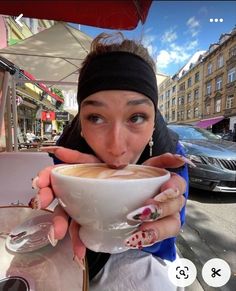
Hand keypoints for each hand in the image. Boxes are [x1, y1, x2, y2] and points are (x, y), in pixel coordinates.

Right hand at [30, 146, 99, 268]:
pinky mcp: (88, 220)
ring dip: (60, 227)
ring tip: (59, 233)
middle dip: (47, 202)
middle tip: (44, 205)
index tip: (40, 182)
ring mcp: (79, 208)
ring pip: (66, 219)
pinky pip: (81, 231)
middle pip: (56, 200)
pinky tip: (79, 250)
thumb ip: (75, 156)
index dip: (44, 179)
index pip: (52, 178)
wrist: (126, 181)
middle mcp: (71, 194)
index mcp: (70, 178)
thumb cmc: (106, 169)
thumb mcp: (91, 161)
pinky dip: (78, 242)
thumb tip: (57, 151)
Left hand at [124, 153, 188, 248]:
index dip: (173, 188)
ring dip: (158, 228)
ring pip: (173, 225)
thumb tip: (178, 158)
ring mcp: (167, 218)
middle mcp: (172, 201)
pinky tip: (135, 239)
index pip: (179, 184)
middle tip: (143, 212)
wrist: (123, 202)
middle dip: (161, 209)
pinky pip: (160, 238)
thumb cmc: (137, 182)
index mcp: (169, 183)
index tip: (160, 193)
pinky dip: (149, 238)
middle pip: (176, 206)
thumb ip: (161, 162)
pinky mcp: (159, 232)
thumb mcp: (145, 169)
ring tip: (141, 231)